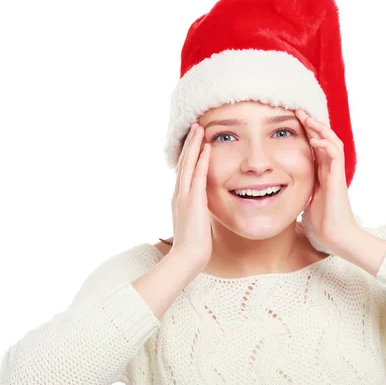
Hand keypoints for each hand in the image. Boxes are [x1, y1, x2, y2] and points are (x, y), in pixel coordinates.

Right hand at [170, 122, 212, 269]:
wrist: (187, 258)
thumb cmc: (194, 246)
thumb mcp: (195, 223)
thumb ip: (197, 211)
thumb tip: (202, 208)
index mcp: (179, 198)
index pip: (183, 171)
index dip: (188, 154)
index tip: (194, 141)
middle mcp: (179, 194)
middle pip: (183, 162)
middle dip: (189, 143)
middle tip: (195, 126)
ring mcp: (184, 196)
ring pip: (188, 164)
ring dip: (194, 145)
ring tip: (199, 128)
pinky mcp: (192, 201)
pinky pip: (198, 176)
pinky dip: (201, 160)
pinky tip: (206, 147)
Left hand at [295, 109, 359, 252]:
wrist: (335, 238)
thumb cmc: (322, 226)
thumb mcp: (304, 203)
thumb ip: (298, 194)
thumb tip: (281, 195)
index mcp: (321, 175)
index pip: (315, 147)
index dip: (306, 134)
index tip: (292, 122)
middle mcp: (329, 171)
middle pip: (324, 140)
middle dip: (312, 125)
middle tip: (298, 111)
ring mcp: (335, 174)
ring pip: (332, 143)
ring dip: (320, 129)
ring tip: (307, 119)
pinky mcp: (338, 179)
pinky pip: (335, 156)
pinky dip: (326, 145)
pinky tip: (315, 140)